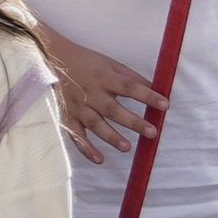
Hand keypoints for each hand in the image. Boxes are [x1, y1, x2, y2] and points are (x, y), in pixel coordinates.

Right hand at [43, 33, 163, 159]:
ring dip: (111, 137)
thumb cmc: (88, 62)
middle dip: (133, 122)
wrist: (52, 58)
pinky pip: (76, 134)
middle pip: (113, 109)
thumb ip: (132, 77)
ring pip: (95, 124)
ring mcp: (78, 106)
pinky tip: (99, 159)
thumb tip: (157, 88)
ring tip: (127, 148)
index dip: (147, 96)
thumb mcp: (111, 64)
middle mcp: (91, 92)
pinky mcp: (68, 116)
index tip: (165, 105)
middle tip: (152, 132)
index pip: (129, 87)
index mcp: (105, 77)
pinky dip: (86, 148)